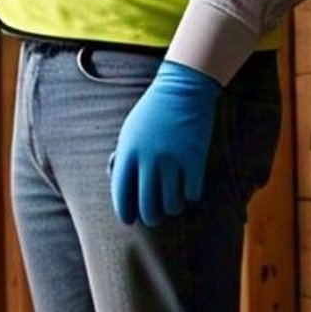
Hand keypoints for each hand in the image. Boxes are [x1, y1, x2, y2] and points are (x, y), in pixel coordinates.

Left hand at [110, 59, 221, 226]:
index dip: (124, 211)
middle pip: (147, 205)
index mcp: (128, 153)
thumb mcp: (128, 132)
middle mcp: (148, 160)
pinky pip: (191, 193)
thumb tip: (115, 180)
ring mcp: (173, 161)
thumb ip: (122, 156)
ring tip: (171, 207)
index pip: (121, 193)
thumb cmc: (151, 113)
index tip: (128, 220)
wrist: (182, 91)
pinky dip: (189, 197)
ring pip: (171, 204)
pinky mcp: (195, 161)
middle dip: (149, 217)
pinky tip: (187, 193)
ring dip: (170, 209)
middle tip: (152, 219)